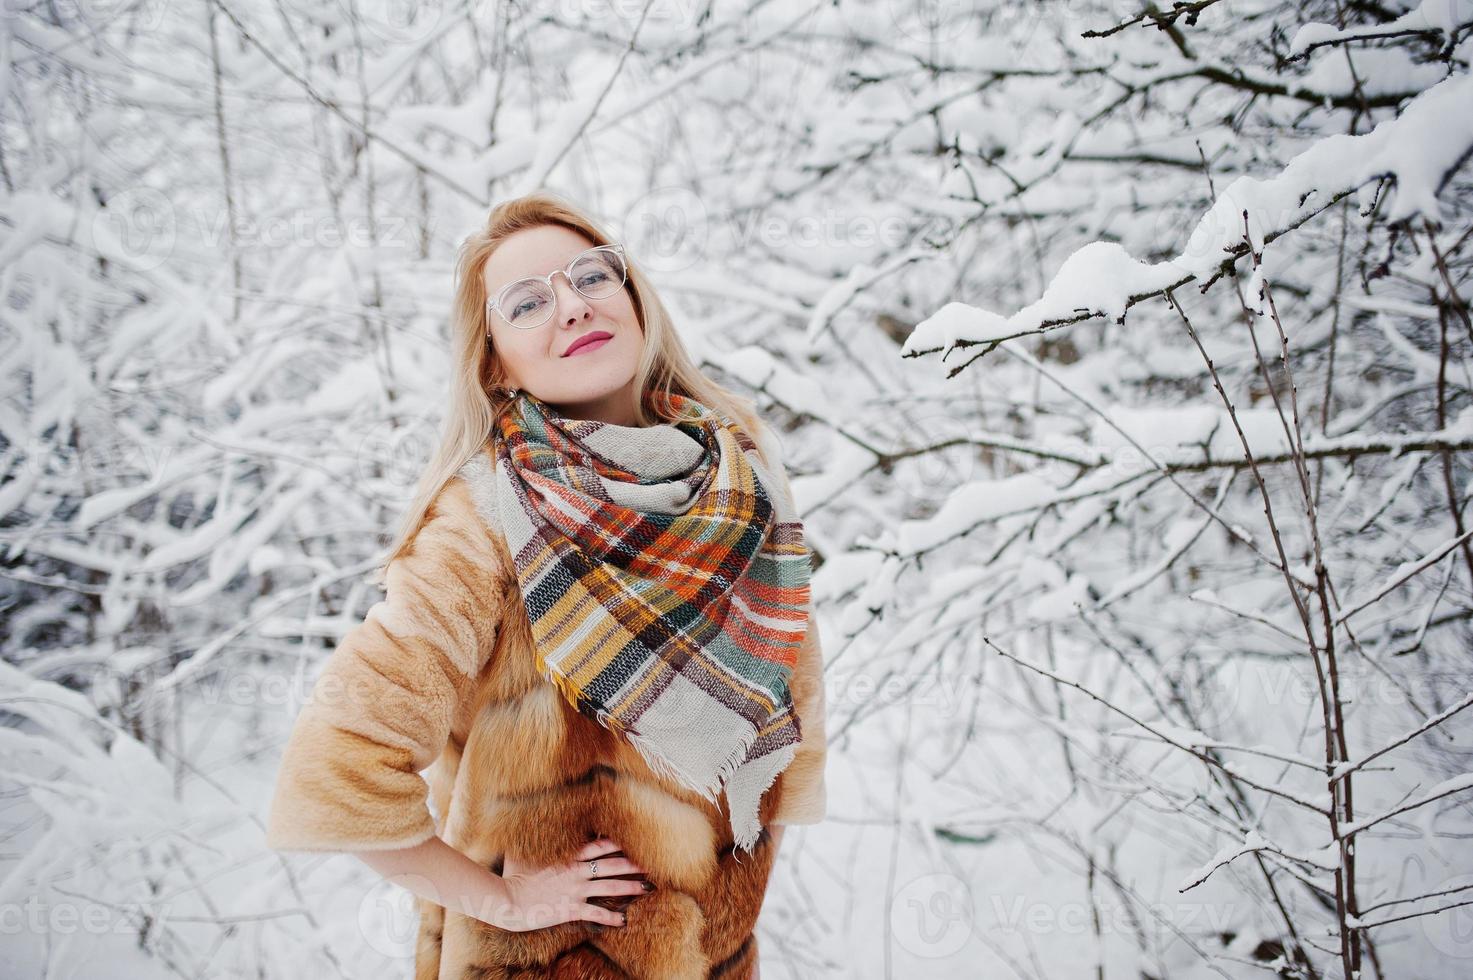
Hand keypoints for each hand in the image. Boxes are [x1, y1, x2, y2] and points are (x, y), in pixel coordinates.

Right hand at [487, 837, 651, 931]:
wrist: (508, 900)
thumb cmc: (513, 874)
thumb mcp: (525, 850)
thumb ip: (535, 838)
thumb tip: (530, 818)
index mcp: (568, 855)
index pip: (600, 845)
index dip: (618, 843)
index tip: (633, 842)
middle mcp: (577, 871)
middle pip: (612, 864)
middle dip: (633, 864)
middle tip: (650, 864)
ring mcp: (576, 890)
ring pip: (611, 886)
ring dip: (631, 887)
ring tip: (648, 887)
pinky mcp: (572, 908)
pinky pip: (597, 912)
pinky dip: (612, 917)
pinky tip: (624, 920)